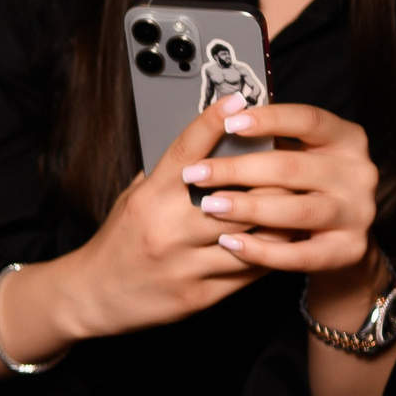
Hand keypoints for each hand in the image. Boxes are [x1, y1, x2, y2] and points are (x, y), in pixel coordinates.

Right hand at [53, 94, 276, 341]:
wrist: (92, 297)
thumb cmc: (119, 241)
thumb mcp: (134, 198)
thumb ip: (170, 175)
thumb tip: (212, 142)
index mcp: (149, 198)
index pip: (187, 151)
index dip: (214, 121)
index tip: (238, 98)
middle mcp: (166, 228)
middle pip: (237, 196)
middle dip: (272, 178)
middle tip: (297, 162)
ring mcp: (183, 264)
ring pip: (250, 237)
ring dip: (282, 219)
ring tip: (303, 203)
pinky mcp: (197, 295)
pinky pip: (246, 272)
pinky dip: (271, 254)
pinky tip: (285, 242)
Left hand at [179, 100, 381, 280]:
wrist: (343, 241)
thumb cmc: (308, 189)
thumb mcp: (301, 157)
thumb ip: (273, 143)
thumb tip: (220, 121)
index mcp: (347, 139)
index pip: (309, 120)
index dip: (269, 120)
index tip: (228, 123)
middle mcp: (359, 173)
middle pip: (293, 167)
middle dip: (239, 170)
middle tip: (196, 174)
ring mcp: (357, 214)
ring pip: (297, 211)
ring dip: (249, 208)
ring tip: (209, 207)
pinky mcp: (348, 250)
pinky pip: (299, 254)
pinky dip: (262, 250)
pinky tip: (230, 243)